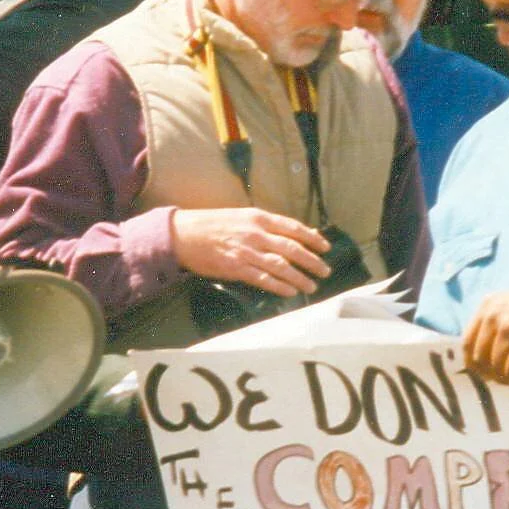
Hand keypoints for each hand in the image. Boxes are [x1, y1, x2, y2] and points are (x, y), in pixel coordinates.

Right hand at [171, 208, 330, 296]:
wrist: (183, 234)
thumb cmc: (211, 224)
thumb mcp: (241, 216)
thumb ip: (264, 225)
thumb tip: (288, 234)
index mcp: (259, 218)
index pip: (293, 228)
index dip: (312, 238)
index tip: (325, 247)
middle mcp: (256, 234)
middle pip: (292, 249)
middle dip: (312, 261)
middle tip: (325, 271)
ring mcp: (247, 252)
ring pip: (281, 266)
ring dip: (299, 278)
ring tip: (311, 286)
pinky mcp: (236, 268)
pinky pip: (263, 279)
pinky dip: (279, 286)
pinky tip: (290, 292)